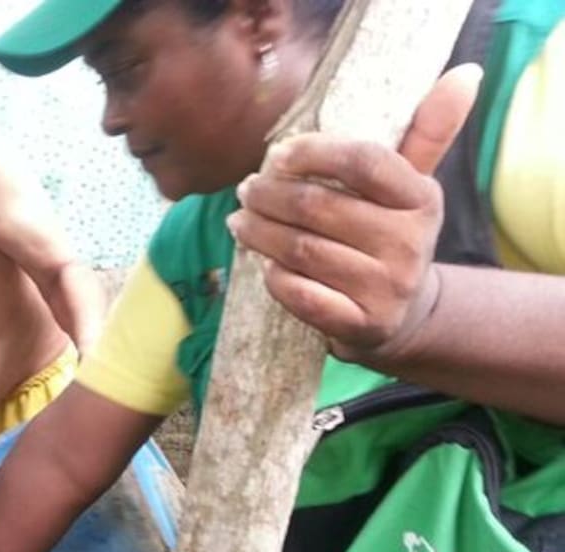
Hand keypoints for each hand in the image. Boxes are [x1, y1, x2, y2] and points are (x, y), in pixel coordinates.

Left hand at [228, 65, 481, 363]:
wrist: (400, 315)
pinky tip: (261, 264)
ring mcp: (386, 288)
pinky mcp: (361, 325)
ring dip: (258, 233)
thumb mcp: (410, 187)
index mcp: (421, 199)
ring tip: (238, 221)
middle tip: (245, 190)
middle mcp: (409, 244)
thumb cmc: (388, 235)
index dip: (312, 153)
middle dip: (269, 195)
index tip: (277, 155)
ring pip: (301, 251)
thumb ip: (426, 132)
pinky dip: (274, 278)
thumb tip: (464, 74)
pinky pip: (301, 295)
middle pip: (318, 207)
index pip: (363, 161)